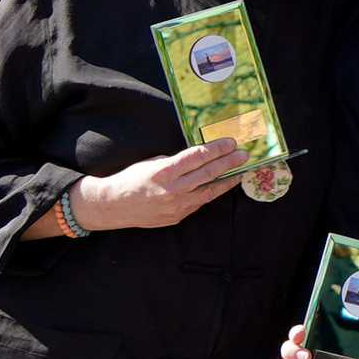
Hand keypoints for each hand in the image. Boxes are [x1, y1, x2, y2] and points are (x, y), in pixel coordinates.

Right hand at [68, 139, 246, 231]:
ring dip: (228, 179)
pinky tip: (221, 184)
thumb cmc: (131, 179)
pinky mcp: (179, 216)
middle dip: (229, 161)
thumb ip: (176, 162)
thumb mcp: (152, 163)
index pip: (198, 156)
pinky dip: (212, 191)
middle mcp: (173, 189)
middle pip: (209, 172)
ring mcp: (177, 206)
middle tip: (244, 154)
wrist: (114, 205)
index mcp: (165, 172)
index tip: (231, 142)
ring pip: (210, 190)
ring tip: (240, 170)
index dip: (218, 148)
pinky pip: (200, 202)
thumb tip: (199, 159)